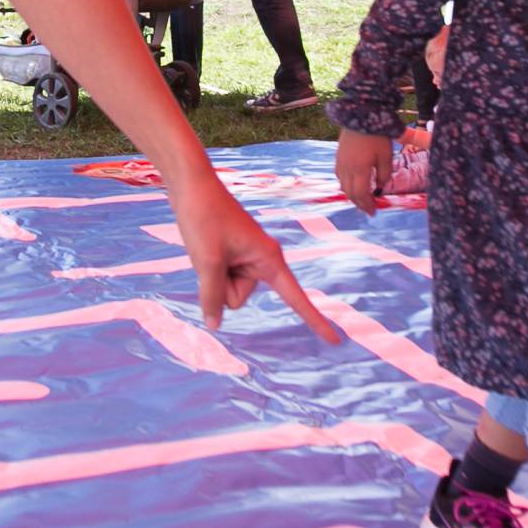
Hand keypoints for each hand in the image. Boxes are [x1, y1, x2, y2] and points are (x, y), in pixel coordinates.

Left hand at [166, 168, 339, 340]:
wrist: (192, 185)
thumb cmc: (204, 217)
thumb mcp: (207, 260)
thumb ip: (212, 295)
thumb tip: (214, 323)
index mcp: (269, 259)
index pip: (296, 298)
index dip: (315, 321)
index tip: (336, 342)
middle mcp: (262, 261)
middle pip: (237, 299)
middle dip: (219, 284)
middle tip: (211, 250)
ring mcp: (246, 259)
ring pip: (224, 291)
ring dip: (210, 275)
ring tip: (206, 244)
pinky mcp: (231, 257)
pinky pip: (218, 278)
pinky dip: (207, 269)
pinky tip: (203, 244)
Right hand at [335, 130, 394, 215]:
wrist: (361, 114)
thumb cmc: (377, 135)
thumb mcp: (386, 156)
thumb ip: (384, 174)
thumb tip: (380, 188)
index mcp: (359, 170)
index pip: (361, 194)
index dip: (367, 205)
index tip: (374, 212)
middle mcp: (346, 168)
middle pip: (349, 193)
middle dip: (359, 203)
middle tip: (368, 208)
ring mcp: (340, 162)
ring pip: (343, 186)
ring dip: (352, 195)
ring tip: (362, 198)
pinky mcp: (338, 156)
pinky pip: (340, 176)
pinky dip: (346, 184)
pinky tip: (353, 183)